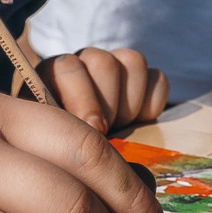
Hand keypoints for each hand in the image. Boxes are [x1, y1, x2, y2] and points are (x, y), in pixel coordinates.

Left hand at [37, 47, 169, 134]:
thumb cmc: (62, 147)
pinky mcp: (145, 78)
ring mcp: (117, 65)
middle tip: (106, 131)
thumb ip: (59, 135)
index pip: (69, 67)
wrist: (83, 151)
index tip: (96, 131)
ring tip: (120, 125)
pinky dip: (153, 102)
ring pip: (133, 62)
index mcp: (54, 73)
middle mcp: (85, 61)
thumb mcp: (53, 141)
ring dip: (130, 101)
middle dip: (108, 104)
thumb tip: (85, 136)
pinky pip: (157, 78)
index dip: (84, 100)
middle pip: (104, 63)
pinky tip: (140, 121)